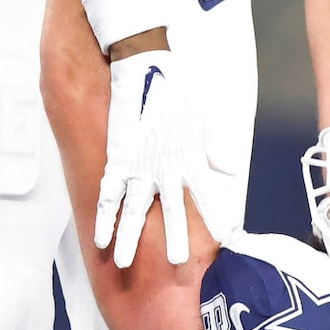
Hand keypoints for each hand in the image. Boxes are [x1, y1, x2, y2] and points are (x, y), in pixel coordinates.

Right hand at [97, 48, 203, 267]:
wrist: (145, 64)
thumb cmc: (177, 88)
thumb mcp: (203, 117)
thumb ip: (215, 147)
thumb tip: (231, 170)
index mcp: (190, 156)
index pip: (206, 194)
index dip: (215, 217)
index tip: (225, 239)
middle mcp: (166, 166)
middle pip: (171, 210)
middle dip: (175, 239)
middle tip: (178, 265)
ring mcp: (140, 164)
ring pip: (133, 211)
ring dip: (128, 239)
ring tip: (122, 265)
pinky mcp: (117, 157)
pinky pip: (108, 194)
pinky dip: (103, 217)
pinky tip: (98, 239)